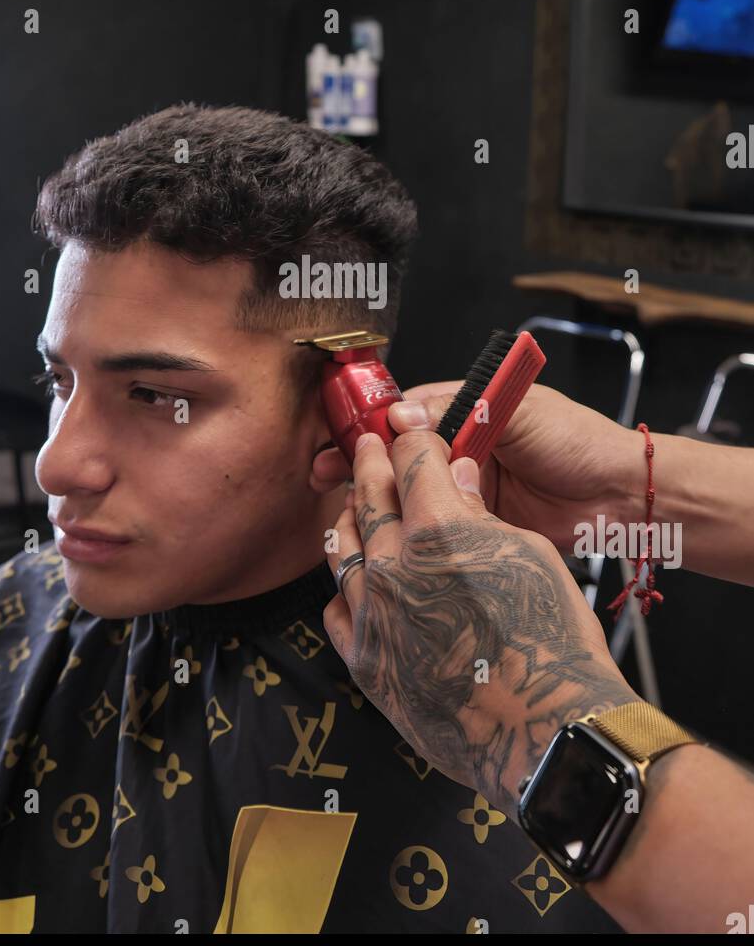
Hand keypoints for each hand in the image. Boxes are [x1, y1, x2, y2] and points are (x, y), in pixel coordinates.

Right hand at [313, 380, 642, 553]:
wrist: (619, 495)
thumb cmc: (576, 441)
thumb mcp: (515, 412)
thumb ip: (460, 410)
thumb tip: (401, 415)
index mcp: (467, 413)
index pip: (405, 416)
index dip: (370, 427)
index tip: (340, 437)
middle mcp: (460, 451)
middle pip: (396, 457)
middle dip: (358, 464)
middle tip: (325, 475)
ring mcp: (465, 491)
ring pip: (407, 494)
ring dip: (376, 499)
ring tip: (344, 506)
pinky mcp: (474, 527)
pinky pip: (432, 526)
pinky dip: (406, 530)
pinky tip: (381, 535)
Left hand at [322, 428, 635, 817]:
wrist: (545, 729)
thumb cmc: (551, 640)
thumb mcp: (529, 555)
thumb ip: (479, 513)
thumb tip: (455, 478)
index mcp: (438, 527)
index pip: (411, 460)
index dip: (412, 439)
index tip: (409, 433)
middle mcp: (394, 565)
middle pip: (370, 496)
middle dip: (371, 463)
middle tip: (370, 448)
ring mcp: (373, 614)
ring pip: (344, 549)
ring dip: (352, 518)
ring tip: (356, 505)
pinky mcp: (366, 660)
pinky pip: (338, 610)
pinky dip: (346, 587)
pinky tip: (357, 581)